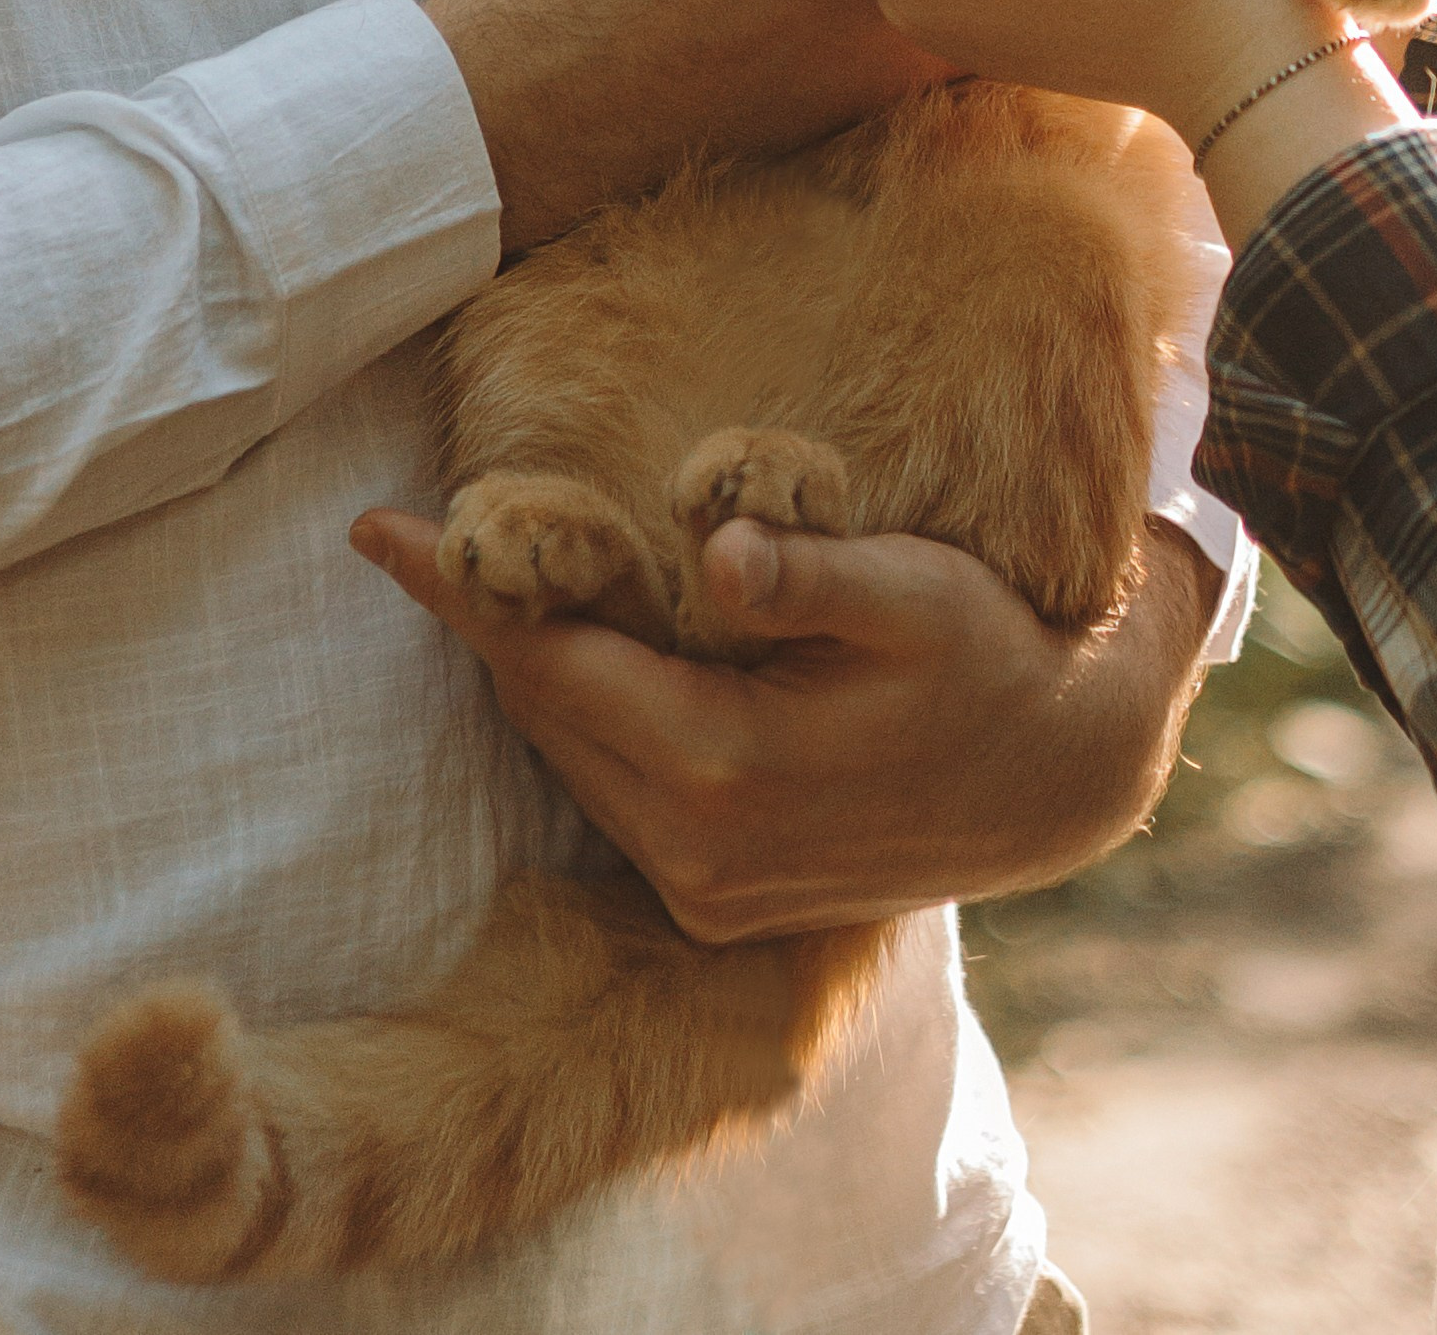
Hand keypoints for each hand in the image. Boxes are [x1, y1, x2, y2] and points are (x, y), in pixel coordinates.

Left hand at [349, 504, 1214, 932]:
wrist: (1060, 777)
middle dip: (484, 624)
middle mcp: (695, 850)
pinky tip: (590, 660)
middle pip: (546, 713)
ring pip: (575, 757)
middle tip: (425, 536)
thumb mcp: (915, 596)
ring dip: (533, 674)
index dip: (461, 592)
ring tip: (491, 584)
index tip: (376, 531)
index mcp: (724, 766)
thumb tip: (720, 554)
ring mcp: (705, 890)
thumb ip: (810, 578)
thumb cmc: (988, 654)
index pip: (549, 662)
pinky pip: (617, 796)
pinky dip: (588, 723)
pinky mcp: (719, 904)